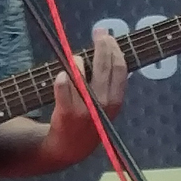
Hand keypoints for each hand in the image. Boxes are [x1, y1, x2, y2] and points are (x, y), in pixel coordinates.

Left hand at [48, 22, 131, 158]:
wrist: (69, 148)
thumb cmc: (89, 119)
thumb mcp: (106, 105)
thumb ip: (109, 83)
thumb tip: (108, 51)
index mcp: (115, 100)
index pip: (119, 68)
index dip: (114, 49)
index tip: (108, 36)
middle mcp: (102, 104)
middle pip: (104, 67)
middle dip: (101, 45)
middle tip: (98, 33)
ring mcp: (85, 109)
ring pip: (82, 75)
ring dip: (79, 61)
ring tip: (76, 58)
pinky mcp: (65, 113)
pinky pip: (63, 89)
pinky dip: (62, 78)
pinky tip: (61, 73)